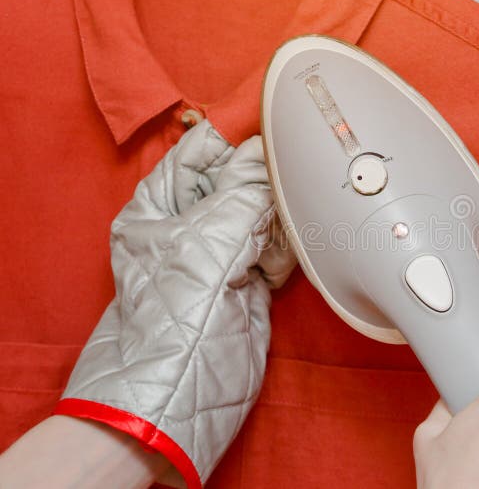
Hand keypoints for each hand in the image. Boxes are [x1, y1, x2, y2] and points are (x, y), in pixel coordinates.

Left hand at [54, 120, 294, 487]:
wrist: (188, 384)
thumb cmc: (178, 310)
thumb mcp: (212, 235)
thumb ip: (247, 188)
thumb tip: (267, 149)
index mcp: (158, 206)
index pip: (200, 152)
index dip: (236, 134)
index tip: (277, 115)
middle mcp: (188, 225)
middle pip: (237, 180)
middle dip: (266, 177)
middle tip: (297, 167)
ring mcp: (220, 252)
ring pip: (262, 212)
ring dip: (281, 213)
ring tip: (292, 217)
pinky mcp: (247, 277)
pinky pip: (276, 245)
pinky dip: (288, 245)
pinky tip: (289, 250)